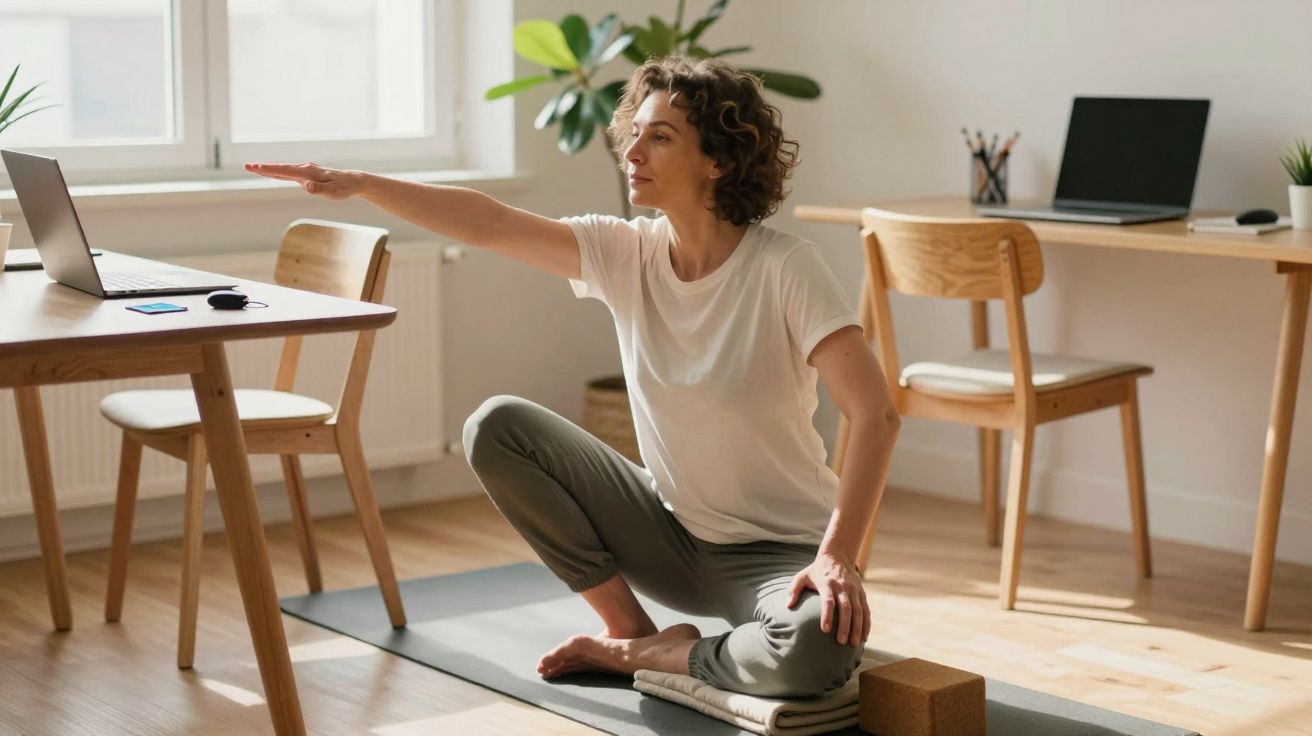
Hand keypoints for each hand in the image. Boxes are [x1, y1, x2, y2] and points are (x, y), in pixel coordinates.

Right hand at [244, 162, 364, 199]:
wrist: (352, 181)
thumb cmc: (344, 188)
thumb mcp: (334, 193)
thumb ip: (320, 190)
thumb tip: (306, 186)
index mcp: (308, 173)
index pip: (285, 171)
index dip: (269, 170)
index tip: (255, 168)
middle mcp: (305, 169)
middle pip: (281, 168)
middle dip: (264, 168)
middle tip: (247, 166)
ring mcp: (306, 170)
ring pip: (284, 169)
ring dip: (269, 169)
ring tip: (254, 168)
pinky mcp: (308, 174)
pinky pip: (290, 172)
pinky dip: (279, 171)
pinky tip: (272, 172)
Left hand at [786, 552, 868, 645]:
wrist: (837, 557)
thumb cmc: (816, 571)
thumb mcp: (802, 576)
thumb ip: (793, 590)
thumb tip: (788, 605)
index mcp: (827, 583)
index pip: (828, 601)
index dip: (827, 615)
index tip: (825, 630)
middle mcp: (842, 587)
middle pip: (846, 607)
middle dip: (845, 625)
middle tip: (841, 641)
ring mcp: (854, 590)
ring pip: (858, 610)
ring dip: (857, 627)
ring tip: (853, 643)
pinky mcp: (861, 593)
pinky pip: (866, 610)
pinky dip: (867, 624)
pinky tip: (864, 637)